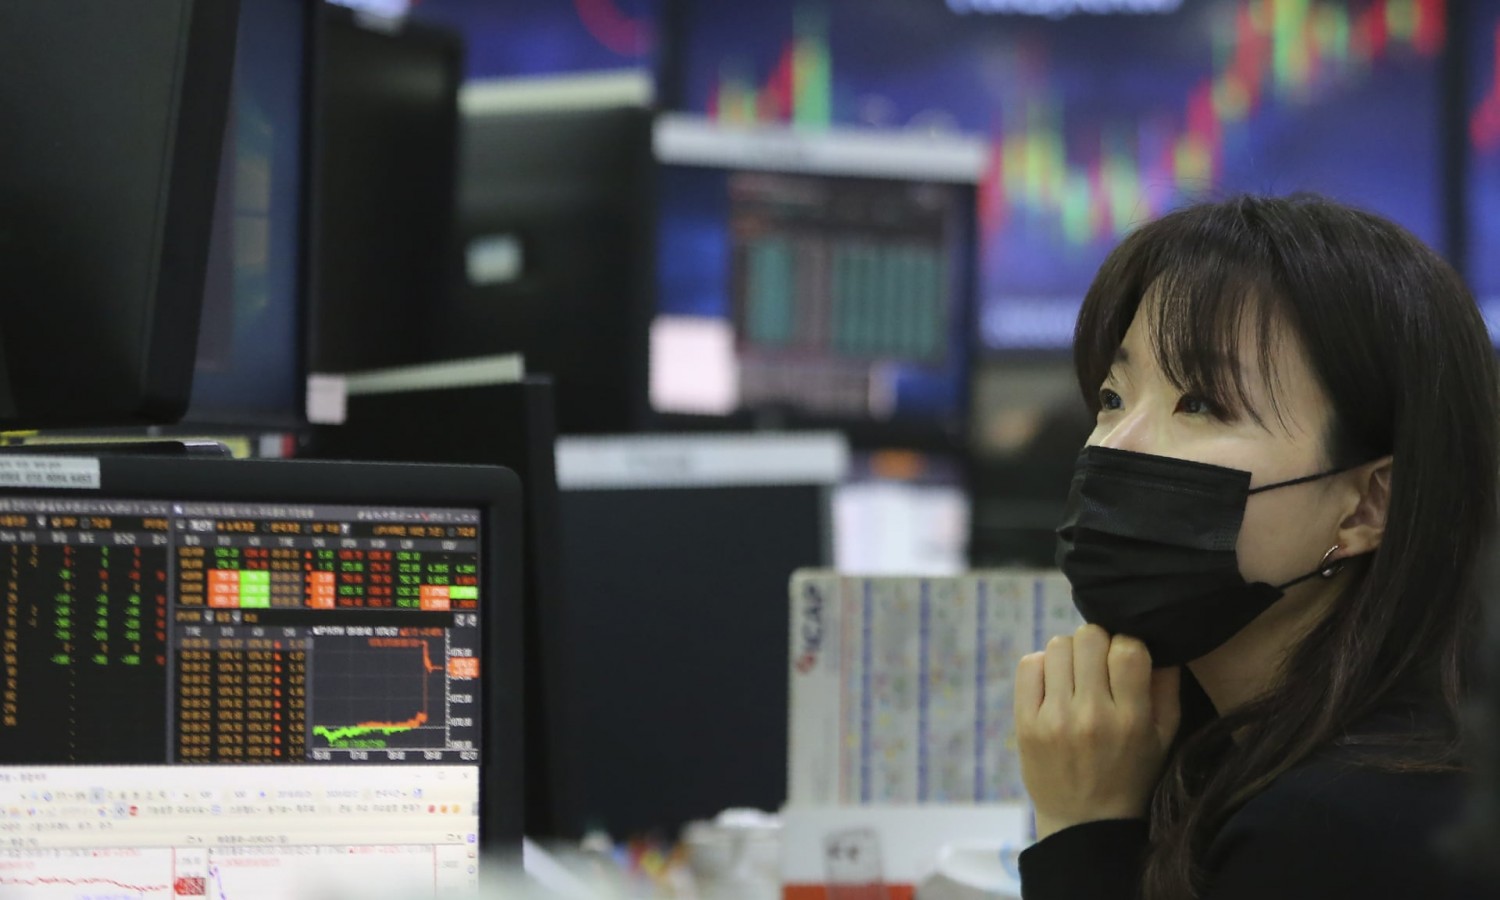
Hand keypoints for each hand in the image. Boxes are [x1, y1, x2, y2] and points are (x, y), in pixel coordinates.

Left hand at [1015, 624, 1180, 840]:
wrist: (1084, 822)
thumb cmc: (1130, 775)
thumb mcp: (1163, 738)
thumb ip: (1166, 688)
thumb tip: (1159, 641)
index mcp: (1130, 719)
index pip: (1128, 649)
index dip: (1127, 643)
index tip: (1124, 658)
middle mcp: (1091, 715)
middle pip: (1089, 638)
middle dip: (1097, 644)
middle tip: (1098, 664)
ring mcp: (1054, 719)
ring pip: (1057, 646)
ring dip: (1069, 654)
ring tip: (1075, 675)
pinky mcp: (1026, 723)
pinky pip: (1028, 665)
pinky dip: (1042, 665)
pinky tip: (1053, 684)